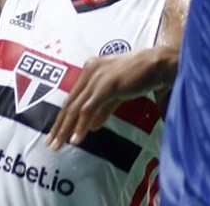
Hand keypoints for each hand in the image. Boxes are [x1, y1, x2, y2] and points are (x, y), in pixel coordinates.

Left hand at [45, 47, 172, 149]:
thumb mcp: (118, 93)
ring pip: (75, 108)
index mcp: (91, 69)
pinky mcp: (106, 86)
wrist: (158, 64)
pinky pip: (88, 109)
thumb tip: (91, 125)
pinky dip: (81, 126)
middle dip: (59, 125)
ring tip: (59, 144)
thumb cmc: (141, 75)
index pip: (72, 97)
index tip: (55, 132)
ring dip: (66, 128)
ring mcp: (96, 78)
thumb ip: (103, 108)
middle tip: (51, 143)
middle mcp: (90, 71)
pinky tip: (77, 139)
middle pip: (70, 103)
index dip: (63, 117)